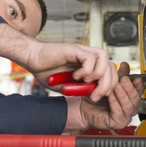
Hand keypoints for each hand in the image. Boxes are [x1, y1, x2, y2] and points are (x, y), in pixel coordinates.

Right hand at [0, 24, 116, 99]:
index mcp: (91, 65)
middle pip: (112, 68)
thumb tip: (95, 96)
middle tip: (94, 96)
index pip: (112, 72)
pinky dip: (86, 71)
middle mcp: (90, 56)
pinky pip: (90, 59)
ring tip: (85, 83)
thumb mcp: (68, 86)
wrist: (33, 59)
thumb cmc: (48, 71)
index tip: (97, 97)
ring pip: (105, 61)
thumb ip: (82, 89)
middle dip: (107, 86)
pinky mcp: (76, 49)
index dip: (109, 86)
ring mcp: (83, 51)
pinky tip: (75, 76)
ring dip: (98, 77)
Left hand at [78, 62, 142, 129]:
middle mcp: (129, 108)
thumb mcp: (108, 82)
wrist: (83, 107)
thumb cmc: (96, 96)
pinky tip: (110, 96)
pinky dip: (115, 103)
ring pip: (129, 105)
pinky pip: (119, 112)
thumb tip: (125, 65)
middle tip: (123, 79)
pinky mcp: (117, 123)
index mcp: (130, 99)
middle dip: (130, 87)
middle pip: (136, 98)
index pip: (139, 91)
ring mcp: (124, 117)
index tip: (135, 77)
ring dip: (122, 94)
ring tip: (116, 86)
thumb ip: (118, 75)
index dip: (138, 84)